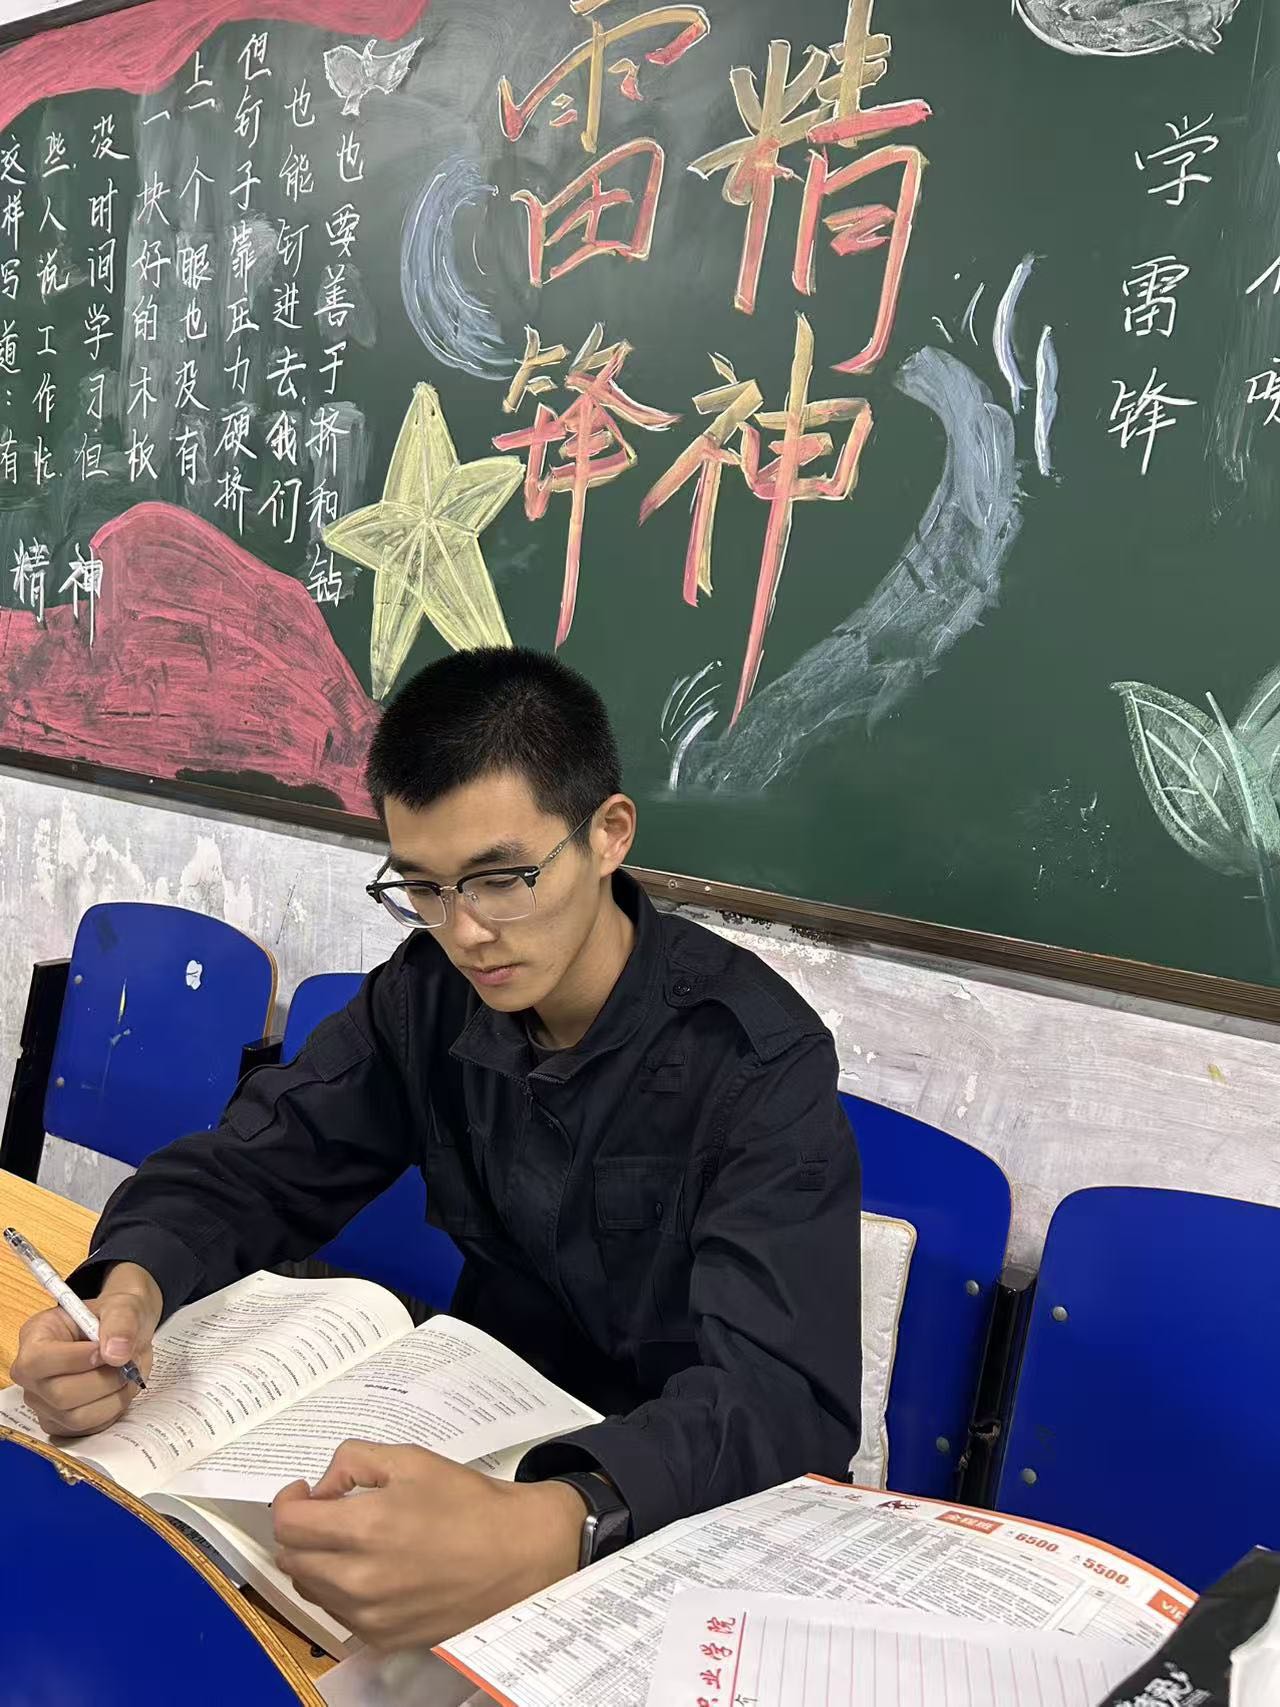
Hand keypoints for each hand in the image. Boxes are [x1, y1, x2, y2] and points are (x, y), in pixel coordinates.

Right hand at [9, 1262, 161, 1437]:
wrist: (123, 1337)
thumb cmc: (115, 1318)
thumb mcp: (123, 1307)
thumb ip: (121, 1323)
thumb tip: (116, 1354)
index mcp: (35, 1338)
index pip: (40, 1360)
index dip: (76, 1359)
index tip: (107, 1351)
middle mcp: (31, 1376)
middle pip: (60, 1395)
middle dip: (104, 1380)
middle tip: (127, 1364)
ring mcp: (43, 1404)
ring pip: (77, 1417)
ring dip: (113, 1398)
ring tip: (127, 1376)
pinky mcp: (61, 1424)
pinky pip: (88, 1429)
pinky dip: (112, 1411)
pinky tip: (118, 1390)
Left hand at [272, 1441, 586, 1650]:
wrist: (518, 1555)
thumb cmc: (468, 1502)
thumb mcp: (411, 1459)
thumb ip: (353, 1460)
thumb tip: (323, 1488)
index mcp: (365, 1528)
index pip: (288, 1523)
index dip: (289, 1500)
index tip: (305, 1491)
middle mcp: (359, 1579)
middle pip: (291, 1558)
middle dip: (302, 1530)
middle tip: (330, 1512)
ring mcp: (369, 1616)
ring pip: (310, 1588)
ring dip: (318, 1560)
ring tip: (353, 1540)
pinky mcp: (383, 1639)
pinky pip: (338, 1613)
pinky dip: (341, 1589)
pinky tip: (373, 1568)